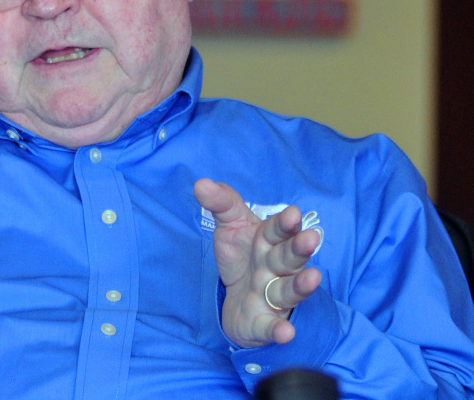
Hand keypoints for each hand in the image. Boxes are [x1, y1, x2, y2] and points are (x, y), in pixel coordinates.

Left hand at [194, 178, 322, 347]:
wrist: (236, 296)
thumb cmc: (241, 254)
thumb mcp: (230, 224)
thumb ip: (220, 203)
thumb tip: (201, 183)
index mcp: (269, 241)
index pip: (278, 230)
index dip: (285, 223)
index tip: (292, 213)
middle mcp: (275, 267)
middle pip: (288, 258)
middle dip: (299, 249)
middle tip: (310, 238)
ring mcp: (272, 295)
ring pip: (288, 290)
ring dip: (301, 286)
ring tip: (313, 278)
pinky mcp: (265, 322)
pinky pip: (273, 327)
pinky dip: (279, 330)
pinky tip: (287, 332)